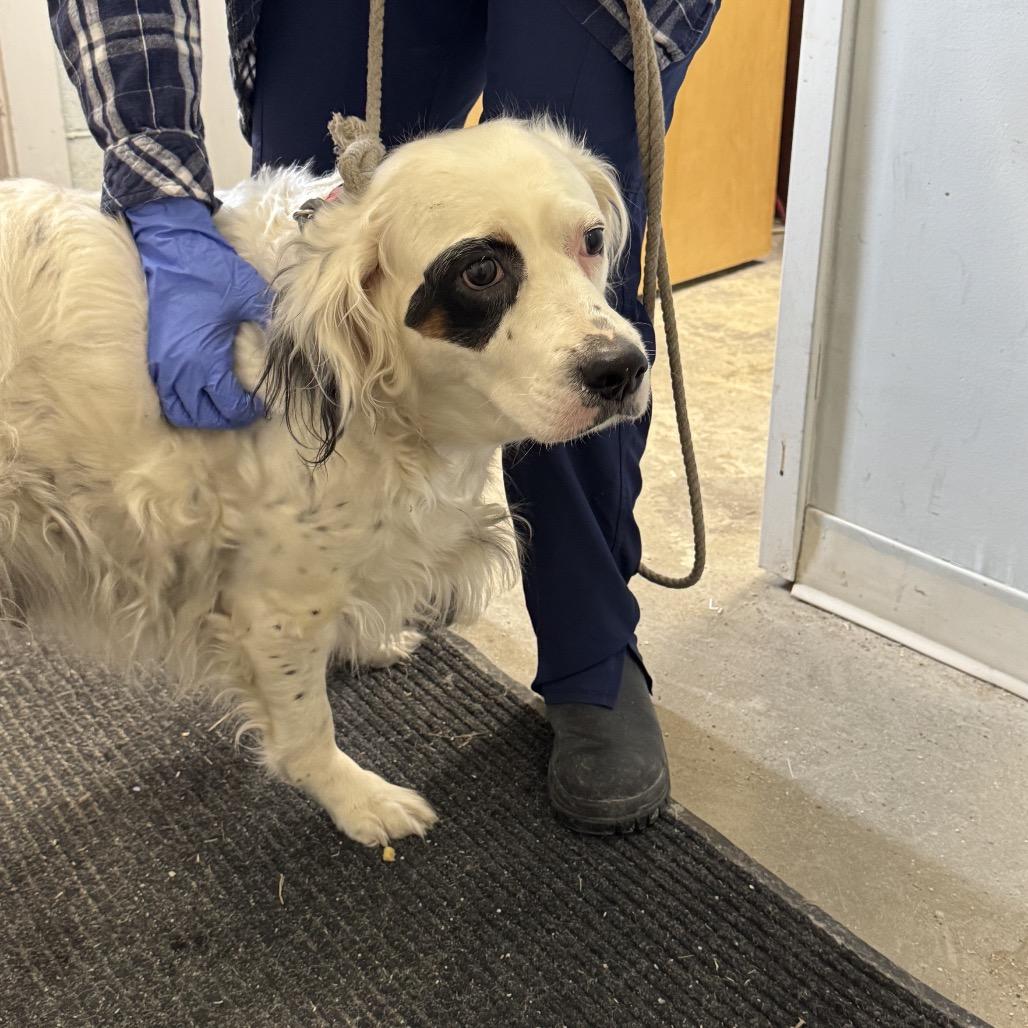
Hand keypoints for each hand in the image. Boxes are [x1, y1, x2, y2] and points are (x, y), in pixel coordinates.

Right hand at [125, 197, 270, 428]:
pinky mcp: (152, 353)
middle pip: (203, 416)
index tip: (264, 402)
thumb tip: (291, 344)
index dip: (249, 410)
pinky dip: (184, 400)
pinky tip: (202, 390)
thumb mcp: (248, 294)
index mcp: (203, 357)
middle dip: (227, 417)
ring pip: (180, 409)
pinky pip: (165, 393)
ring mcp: (160, 363)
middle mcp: (177, 368)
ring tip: (224, 402)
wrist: (168, 243)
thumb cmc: (209, 268)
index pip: (228, 405)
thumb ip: (270, 323)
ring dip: (204, 413)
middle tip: (247, 406)